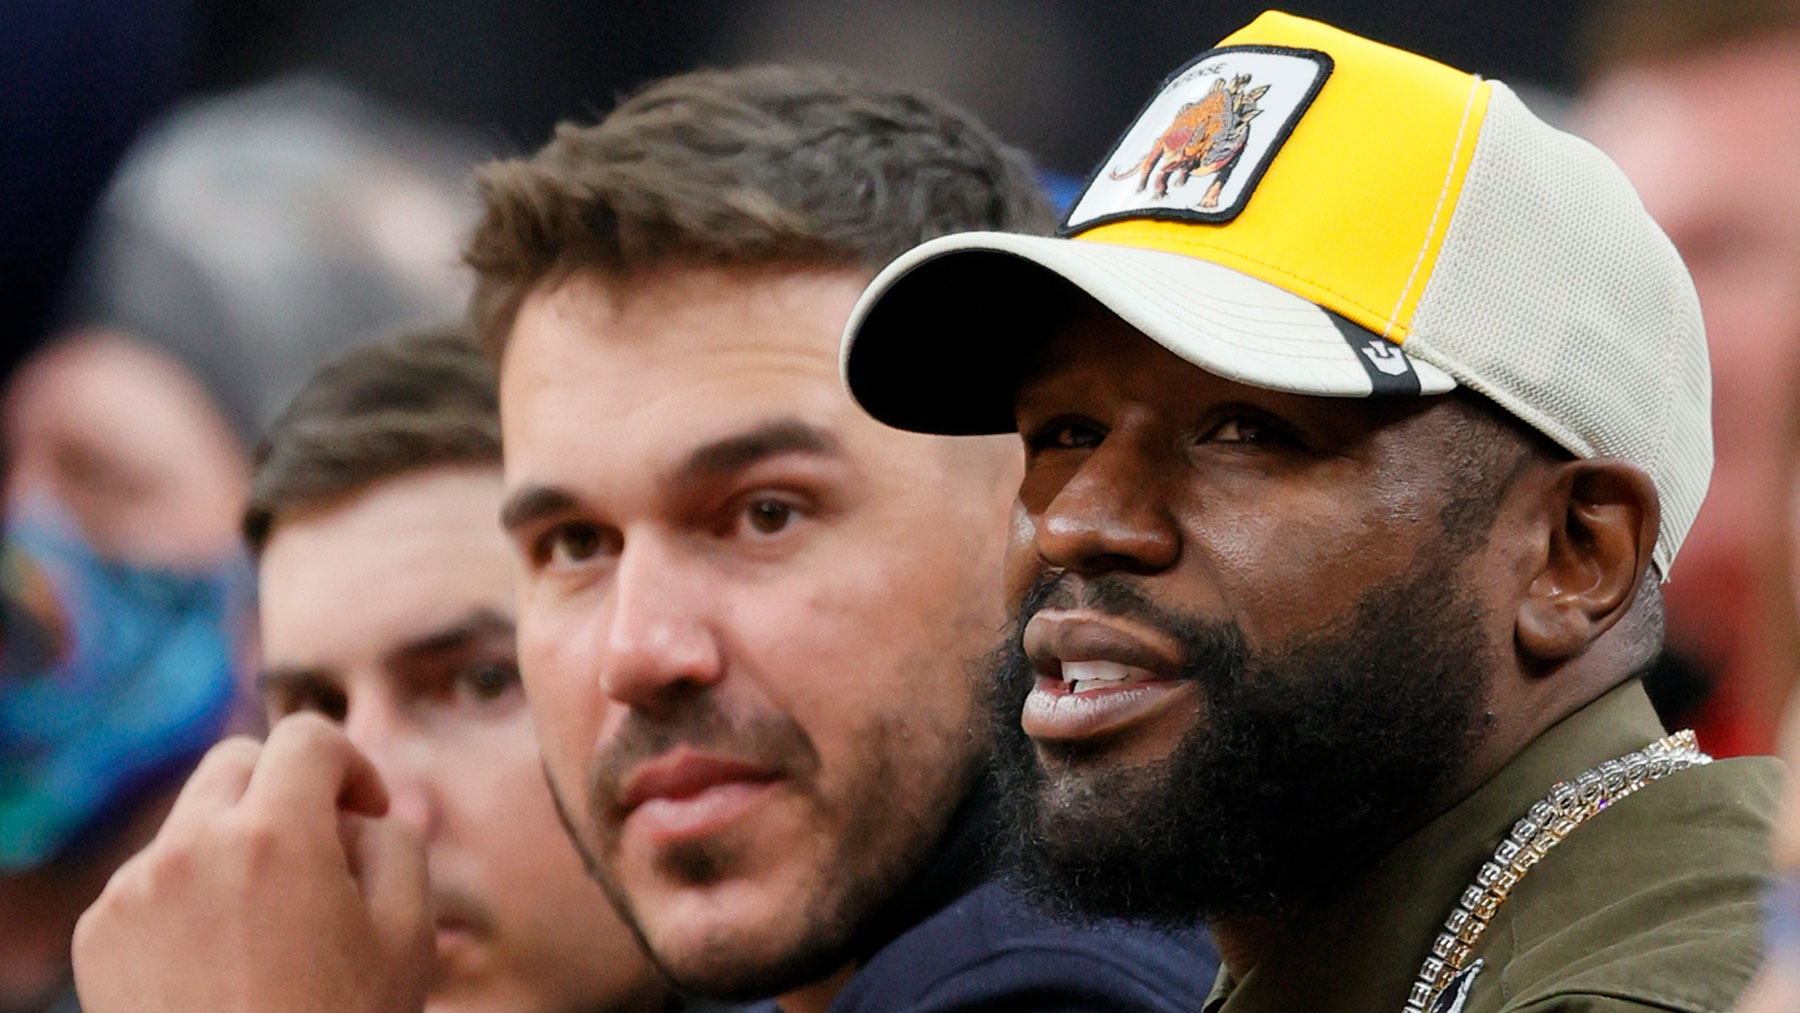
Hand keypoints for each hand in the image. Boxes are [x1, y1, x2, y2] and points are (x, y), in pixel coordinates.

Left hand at [71, 714, 433, 1012]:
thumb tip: (359, 812)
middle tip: (321, 853)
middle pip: (236, 762)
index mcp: (274, 838)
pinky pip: (152, 879)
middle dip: (285, 790)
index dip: (351, 764)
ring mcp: (132, 892)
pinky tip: (222, 959)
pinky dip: (190, 895)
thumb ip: (395, 842)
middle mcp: (190, 848)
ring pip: (192, 822)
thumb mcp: (409, 934)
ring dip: (235, 844)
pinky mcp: (97, 935)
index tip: (365, 813)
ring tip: (271, 924)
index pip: (307, 737)